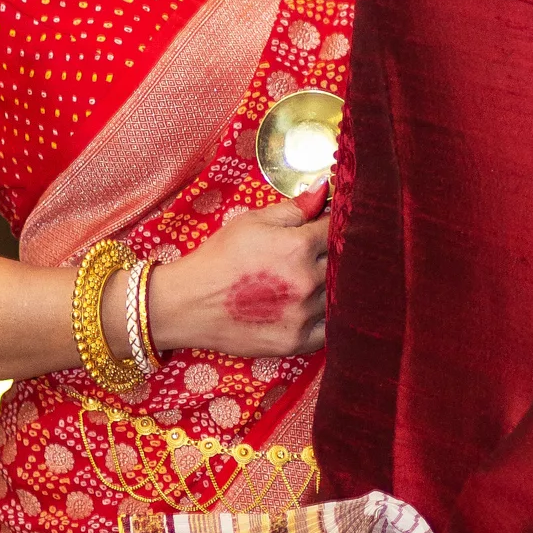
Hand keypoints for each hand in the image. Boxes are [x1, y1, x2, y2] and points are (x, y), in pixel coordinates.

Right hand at [148, 182, 327, 359]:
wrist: (189, 304)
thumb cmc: (218, 258)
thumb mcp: (251, 222)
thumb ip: (292, 209)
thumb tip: (323, 190)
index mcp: (298, 246)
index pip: (337, 231)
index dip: (336, 226)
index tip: (331, 227)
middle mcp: (306, 281)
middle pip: (342, 265)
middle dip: (336, 257)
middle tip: (320, 256)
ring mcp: (303, 315)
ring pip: (337, 297)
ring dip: (331, 287)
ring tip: (311, 282)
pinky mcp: (296, 342)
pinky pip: (329, 330)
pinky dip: (326, 318)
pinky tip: (311, 308)